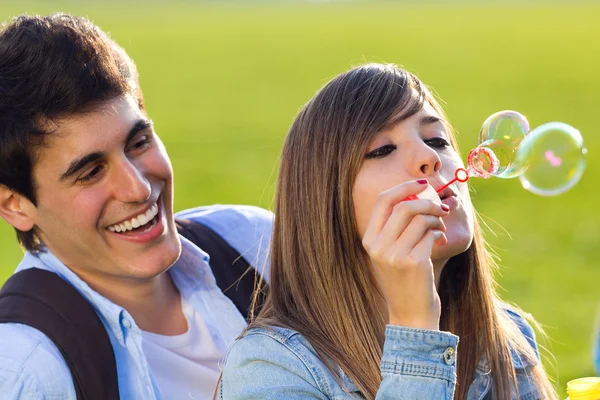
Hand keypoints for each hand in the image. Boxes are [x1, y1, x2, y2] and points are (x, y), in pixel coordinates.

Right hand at [361, 180, 448, 329]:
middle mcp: (378, 247)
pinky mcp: (413, 262)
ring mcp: (394, 255)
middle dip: (427, 202)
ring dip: (436, 218)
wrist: (411, 315)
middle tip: (440, 207)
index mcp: (369, 240)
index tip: (422, 183)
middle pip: (404, 206)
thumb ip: (397, 226)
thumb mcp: (392, 252)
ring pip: (420, 218)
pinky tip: (440, 238)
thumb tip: (419, 192)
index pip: (382, 201)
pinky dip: (439, 231)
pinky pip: (430, 233)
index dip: (403, 186)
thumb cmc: (405, 279)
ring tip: (440, 227)